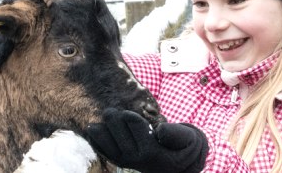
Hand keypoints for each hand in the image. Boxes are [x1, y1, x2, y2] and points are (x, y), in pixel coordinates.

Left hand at [84, 108, 206, 172]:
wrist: (178, 166)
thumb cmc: (184, 147)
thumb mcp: (189, 139)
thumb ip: (176, 134)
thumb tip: (160, 130)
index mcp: (152, 151)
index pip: (133, 124)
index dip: (130, 116)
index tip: (131, 115)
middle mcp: (136, 158)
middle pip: (115, 127)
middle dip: (114, 117)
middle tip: (115, 114)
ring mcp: (126, 161)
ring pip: (104, 138)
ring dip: (102, 126)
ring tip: (106, 118)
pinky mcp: (120, 161)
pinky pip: (101, 148)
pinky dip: (95, 138)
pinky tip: (92, 130)